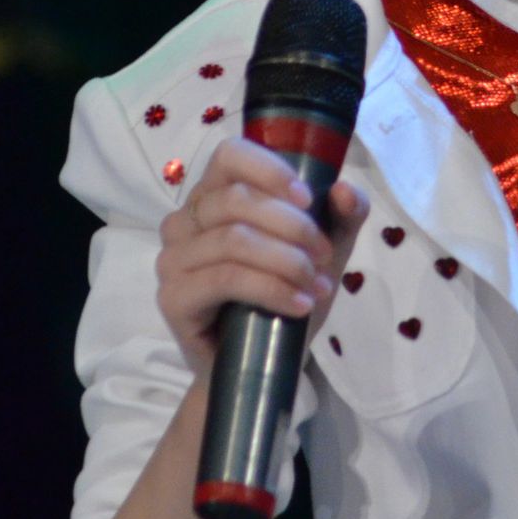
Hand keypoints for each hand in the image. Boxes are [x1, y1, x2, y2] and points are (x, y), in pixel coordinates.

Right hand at [156, 137, 369, 379]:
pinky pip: (225, 279)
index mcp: (213, 195)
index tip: (310, 200)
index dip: (271, 170)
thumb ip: (341, 215)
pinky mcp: (172, 298)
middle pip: (237, 199)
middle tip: (324, 256)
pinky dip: (271, 289)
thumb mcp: (323, 250)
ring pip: (234, 239)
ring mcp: (172, 259)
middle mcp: (184, 220)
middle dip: (293, 226)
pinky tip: (299, 304)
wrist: (258, 364)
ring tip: (317, 285)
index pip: (230, 155)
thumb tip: (345, 190)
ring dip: (287, 261)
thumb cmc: (284, 294)